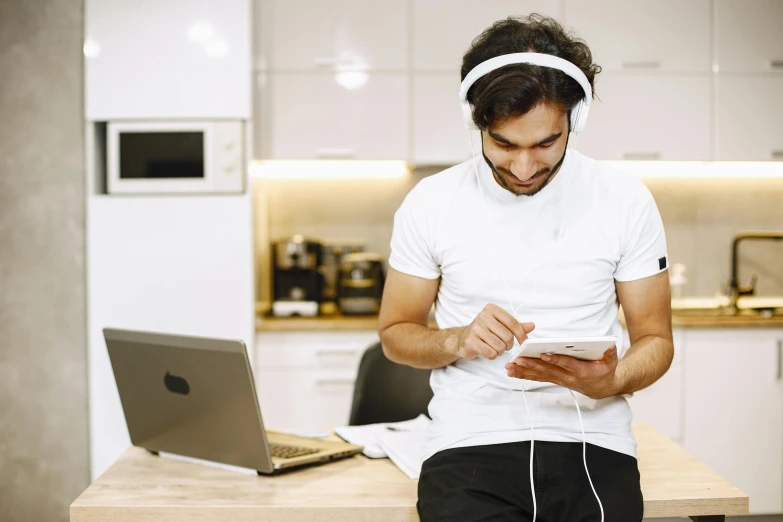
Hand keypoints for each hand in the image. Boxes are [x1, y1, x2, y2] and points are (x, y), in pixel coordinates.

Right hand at [454, 304, 534, 360]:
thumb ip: (516, 326)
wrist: (463, 339)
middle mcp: (483, 316)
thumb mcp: (500, 325)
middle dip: (509, 345)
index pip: (513, 322)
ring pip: (500, 346)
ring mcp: (475, 328)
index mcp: (492, 309)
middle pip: (507, 336)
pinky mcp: (470, 341)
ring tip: (495, 348)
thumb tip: (532, 326)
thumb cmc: (485, 331)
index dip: (521, 335)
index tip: (524, 342)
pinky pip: (491, 353)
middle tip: (504, 345)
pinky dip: (493, 355)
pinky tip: (488, 351)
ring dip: (500, 351)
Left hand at [504, 346, 620, 399]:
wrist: (601, 388)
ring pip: (540, 375)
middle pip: (548, 370)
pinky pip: (538, 378)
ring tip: (509, 367)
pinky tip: (512, 373)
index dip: (555, 359)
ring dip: (524, 371)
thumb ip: (609, 353)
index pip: (566, 364)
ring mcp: (560, 379)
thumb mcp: (611, 361)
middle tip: (518, 359)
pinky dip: (525, 375)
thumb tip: (608, 344)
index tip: (543, 354)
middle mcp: (568, 377)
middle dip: (532, 364)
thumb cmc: (605, 371)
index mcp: (581, 370)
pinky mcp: (555, 380)